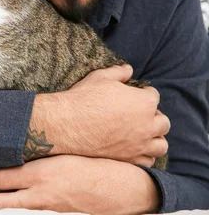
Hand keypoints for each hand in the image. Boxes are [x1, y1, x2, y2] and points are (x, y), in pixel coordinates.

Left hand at [0, 155, 160, 213]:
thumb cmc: (98, 164)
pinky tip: (2, 209)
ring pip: (9, 211)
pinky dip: (11, 212)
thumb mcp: (67, 151)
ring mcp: (47, 209)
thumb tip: (20, 145)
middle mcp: (40, 194)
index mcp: (41, 173)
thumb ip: (42, 150)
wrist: (125, 189)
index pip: (0, 176)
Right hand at [28, 65, 169, 166]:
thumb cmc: (83, 98)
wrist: (66, 124)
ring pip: (160, 145)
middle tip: (139, 114)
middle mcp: (147, 125)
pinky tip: (133, 148)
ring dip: (155, 138)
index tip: (133, 95)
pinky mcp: (128, 159)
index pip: (153, 96)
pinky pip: (147, 161)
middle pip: (163, 122)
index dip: (143, 94)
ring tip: (142, 134)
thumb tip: (128, 68)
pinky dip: (145, 155)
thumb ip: (118, 72)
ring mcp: (139, 144)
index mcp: (144, 102)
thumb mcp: (99, 77)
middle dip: (154, 116)